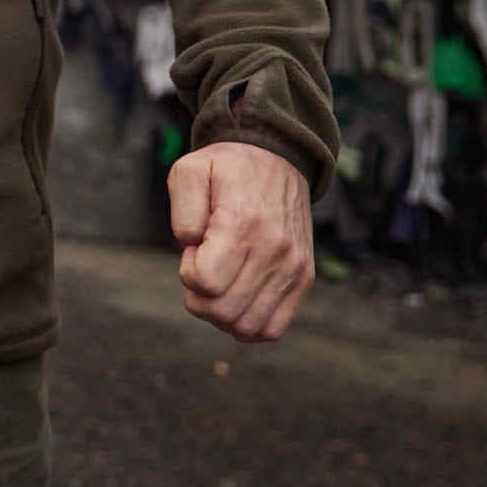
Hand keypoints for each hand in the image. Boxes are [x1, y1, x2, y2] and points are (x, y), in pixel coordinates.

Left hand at [169, 140, 315, 342]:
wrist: (278, 158)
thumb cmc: (227, 167)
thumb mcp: (189, 170)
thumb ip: (182, 210)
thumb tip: (190, 245)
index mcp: (242, 224)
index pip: (205, 282)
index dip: (188, 272)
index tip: (193, 250)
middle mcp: (274, 250)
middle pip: (223, 310)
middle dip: (198, 297)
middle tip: (203, 267)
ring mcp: (293, 269)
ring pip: (248, 327)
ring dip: (221, 315)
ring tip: (219, 284)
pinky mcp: (303, 279)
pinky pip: (273, 328)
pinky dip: (249, 325)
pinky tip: (237, 299)